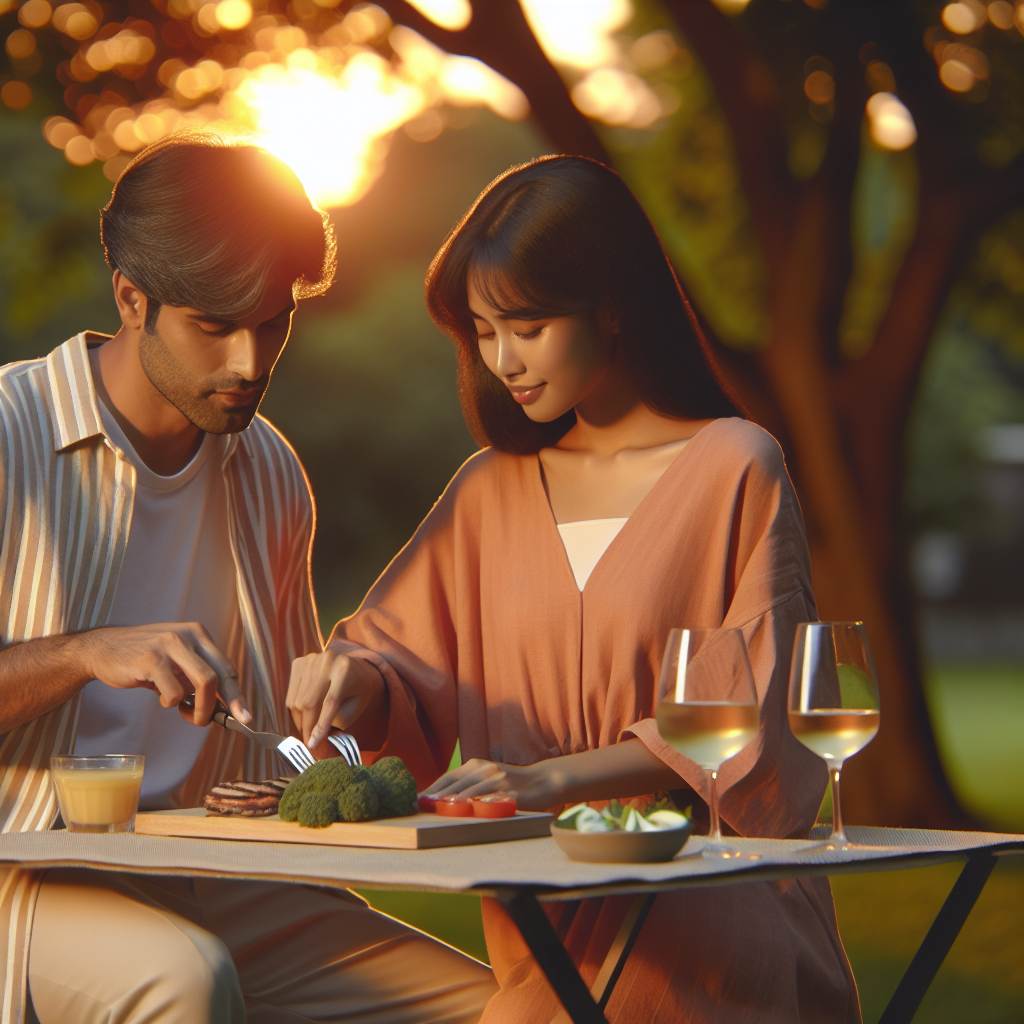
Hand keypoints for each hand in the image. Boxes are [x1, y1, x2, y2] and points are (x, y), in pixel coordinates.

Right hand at [82, 623, 247, 726]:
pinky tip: (160, 696)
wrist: (101, 649)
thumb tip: (222, 706)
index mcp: (198, 634)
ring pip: (204, 683)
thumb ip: (197, 676)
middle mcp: (188, 635)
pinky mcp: (152, 659)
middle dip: (223, 705)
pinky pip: (174, 692)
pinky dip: (170, 702)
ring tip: (185, 712)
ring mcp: (170, 645)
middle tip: (212, 723)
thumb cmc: (142, 658)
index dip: (236, 695)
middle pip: (220, 676)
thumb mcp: (176, 660)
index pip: (226, 667)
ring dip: (198, 708)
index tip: (243, 717)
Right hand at [287, 648, 383, 748]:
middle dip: (307, 727)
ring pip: (297, 700)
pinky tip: (304, 715)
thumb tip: (315, 739)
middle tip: (308, 743)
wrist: (353, 665)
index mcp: (345, 671)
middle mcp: (326, 662)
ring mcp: (310, 661)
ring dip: (300, 720)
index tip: (312, 745)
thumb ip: (339, 720)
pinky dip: (295, 709)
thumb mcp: (356, 704)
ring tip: (308, 729)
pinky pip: (290, 694)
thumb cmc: (357, 689)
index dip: (320, 726)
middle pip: (309, 702)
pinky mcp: (298, 663)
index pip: (330, 703)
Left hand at [423, 757, 560, 812]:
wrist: (542, 780)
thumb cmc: (510, 783)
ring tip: (439, 807)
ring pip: (472, 789)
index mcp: (476, 765)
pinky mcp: (510, 791)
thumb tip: (442, 799)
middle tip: (421, 806)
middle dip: (437, 795)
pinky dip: (479, 804)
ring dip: (454, 799)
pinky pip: (492, 799)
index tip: (417, 799)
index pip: (449, 777)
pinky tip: (469, 810)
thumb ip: (468, 784)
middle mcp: (485, 769)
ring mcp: (498, 779)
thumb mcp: (487, 778)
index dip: (433, 788)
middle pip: (456, 783)